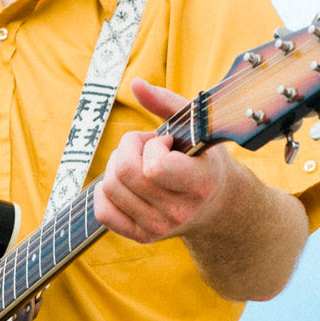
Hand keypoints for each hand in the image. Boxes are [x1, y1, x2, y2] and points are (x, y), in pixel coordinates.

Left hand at [93, 78, 232, 243]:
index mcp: (199, 183)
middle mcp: (180, 211)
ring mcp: (160, 228)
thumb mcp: (196, 128)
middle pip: (124, 172)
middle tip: (146, 148)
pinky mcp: (142, 236)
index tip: (165, 142)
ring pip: (110, 187)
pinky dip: (105, 192)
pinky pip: (102, 211)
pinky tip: (125, 183)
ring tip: (138, 163)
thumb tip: (135, 84)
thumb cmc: (203, 159)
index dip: (151, 146)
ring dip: (117, 165)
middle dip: (128, 148)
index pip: (154, 167)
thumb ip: (166, 102)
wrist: (217, 207)